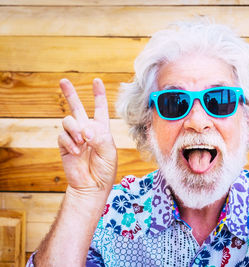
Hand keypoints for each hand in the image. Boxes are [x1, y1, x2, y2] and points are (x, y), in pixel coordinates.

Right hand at [57, 78, 116, 195]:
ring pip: (69, 120)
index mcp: (101, 130)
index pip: (100, 109)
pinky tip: (76, 151)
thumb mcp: (109, 152)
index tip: (96, 81)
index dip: (98, 95)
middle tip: (63, 81)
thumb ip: (99, 138)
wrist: (92, 186)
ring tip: (82, 141)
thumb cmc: (105, 170)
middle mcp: (87, 130)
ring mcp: (75, 137)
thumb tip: (85, 128)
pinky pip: (63, 136)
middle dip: (70, 94)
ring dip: (75, 129)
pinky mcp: (64, 145)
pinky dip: (69, 142)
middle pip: (77, 108)